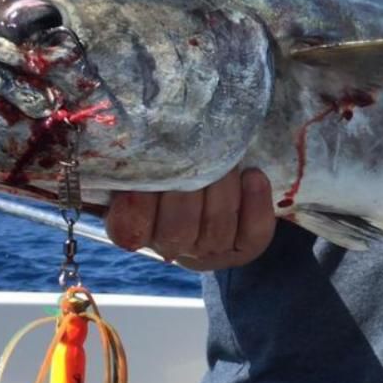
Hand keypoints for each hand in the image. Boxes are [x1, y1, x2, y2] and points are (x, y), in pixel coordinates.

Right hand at [105, 168, 275, 271]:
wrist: (209, 196)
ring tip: (228, 157)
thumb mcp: (145, 164)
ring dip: (224, 189)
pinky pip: (254, 231)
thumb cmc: (169, 171)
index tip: (146, 173)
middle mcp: (172, 245)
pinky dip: (255, 202)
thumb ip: (133, 156)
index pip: (128, 229)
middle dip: (188, 187)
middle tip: (196, 152)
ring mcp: (211, 249)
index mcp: (137, 227)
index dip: (135, 206)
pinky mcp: (246, 246)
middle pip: (177, 229)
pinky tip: (253, 175)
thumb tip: (127, 134)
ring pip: (216, 227)